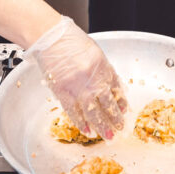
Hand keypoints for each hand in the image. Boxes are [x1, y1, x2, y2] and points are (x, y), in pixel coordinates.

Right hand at [25, 17, 128, 138]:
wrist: (50, 38)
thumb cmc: (70, 40)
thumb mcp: (94, 52)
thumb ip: (102, 69)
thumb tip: (110, 85)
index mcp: (103, 66)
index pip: (116, 88)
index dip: (121, 101)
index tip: (124, 110)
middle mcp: (93, 79)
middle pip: (108, 103)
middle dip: (115, 118)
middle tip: (120, 128)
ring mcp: (78, 87)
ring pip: (93, 112)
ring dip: (102, 126)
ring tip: (108, 136)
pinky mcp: (63, 92)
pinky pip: (74, 112)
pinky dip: (81, 123)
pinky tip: (88, 131)